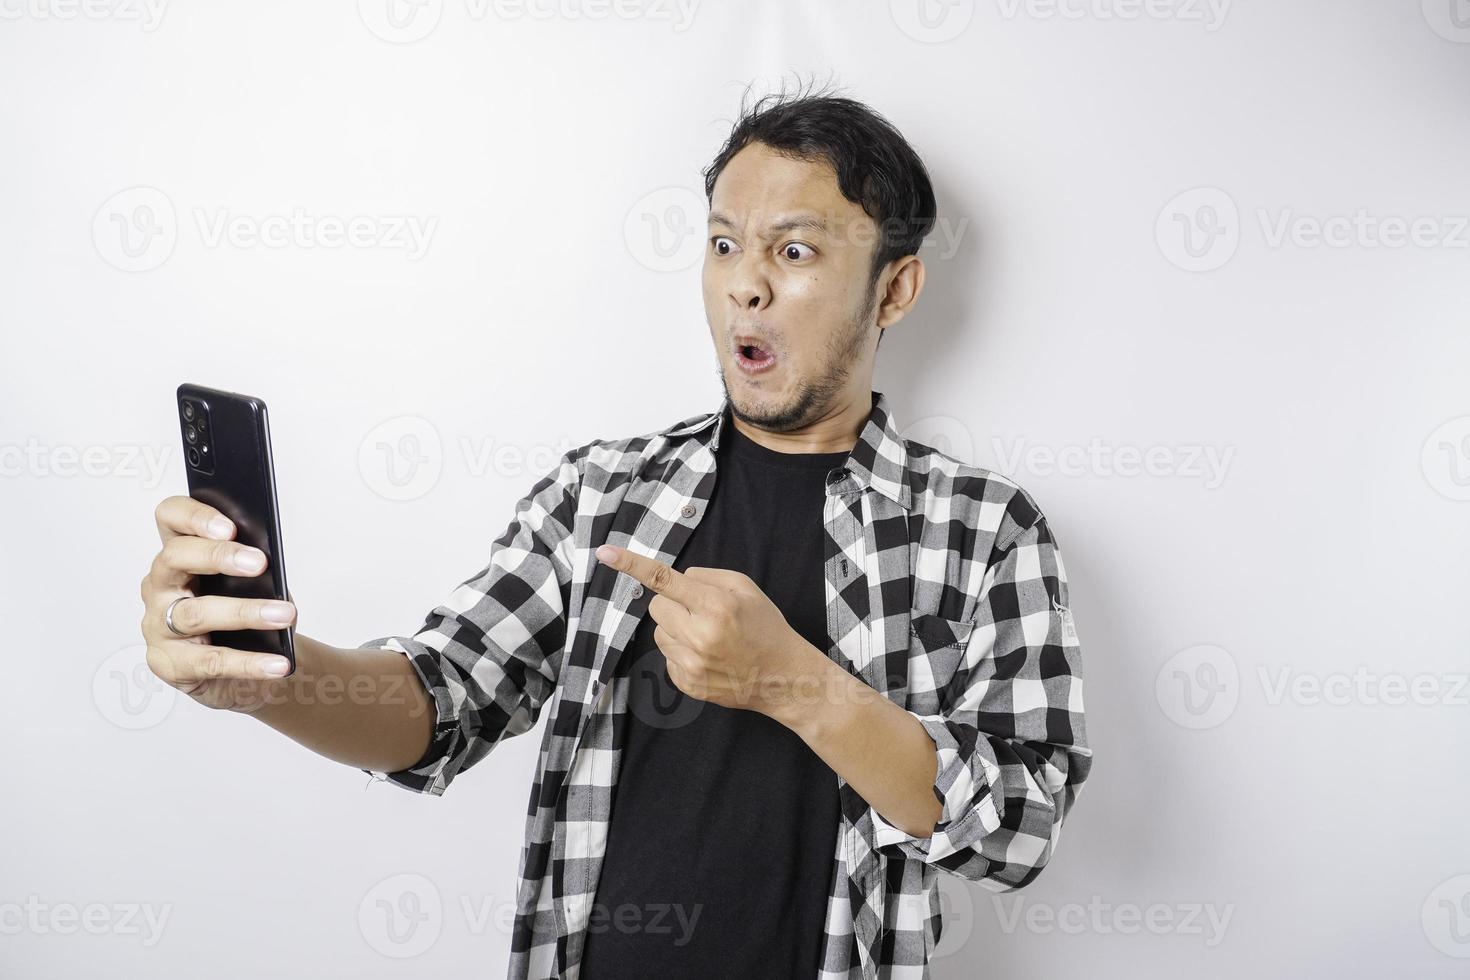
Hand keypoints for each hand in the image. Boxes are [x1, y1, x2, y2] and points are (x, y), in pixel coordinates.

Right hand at [139, 495, 298, 713]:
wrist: (253, 669)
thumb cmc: (248, 617)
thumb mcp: (256, 586)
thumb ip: (255, 571)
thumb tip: (270, 566)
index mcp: (179, 555)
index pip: (170, 518)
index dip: (194, 516)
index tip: (231, 526)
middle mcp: (159, 586)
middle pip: (174, 557)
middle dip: (218, 556)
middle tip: (260, 563)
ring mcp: (157, 625)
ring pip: (194, 613)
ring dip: (245, 612)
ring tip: (284, 615)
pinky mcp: (168, 664)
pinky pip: (209, 661)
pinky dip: (249, 663)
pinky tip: (277, 664)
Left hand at [594, 543, 822, 715]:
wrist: (783, 677)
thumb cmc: (765, 627)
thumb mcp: (746, 588)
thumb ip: (708, 577)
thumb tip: (676, 579)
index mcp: (716, 606)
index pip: (664, 580)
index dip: (631, 564)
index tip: (604, 553)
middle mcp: (700, 635)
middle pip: (657, 607)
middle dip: (674, 605)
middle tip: (702, 613)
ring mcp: (692, 664)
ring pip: (659, 633)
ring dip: (677, 630)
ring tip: (708, 637)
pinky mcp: (687, 683)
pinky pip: (667, 657)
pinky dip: (682, 652)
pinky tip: (708, 657)